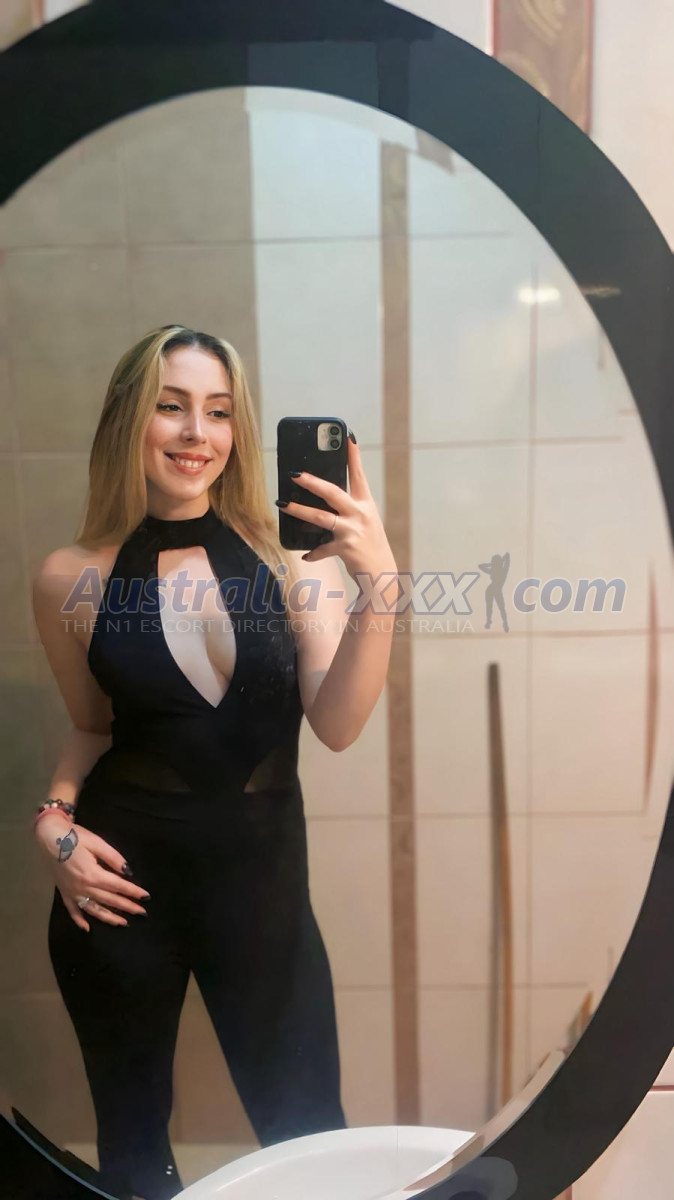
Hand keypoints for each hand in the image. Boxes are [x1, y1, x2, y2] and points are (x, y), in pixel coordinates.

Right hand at [34, 813, 149, 931]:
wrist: (49, 837)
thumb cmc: (75, 837)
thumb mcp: (97, 843)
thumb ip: (113, 858)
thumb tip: (128, 872)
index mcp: (93, 874)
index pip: (118, 886)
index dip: (133, 892)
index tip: (146, 897)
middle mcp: (83, 888)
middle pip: (109, 900)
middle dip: (127, 907)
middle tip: (142, 913)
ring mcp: (72, 893)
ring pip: (94, 910)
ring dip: (109, 918)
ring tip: (123, 923)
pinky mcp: (63, 893)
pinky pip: (72, 911)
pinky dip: (79, 920)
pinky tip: (87, 928)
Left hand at [279, 433, 395, 579]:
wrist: (382, 575)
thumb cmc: (370, 546)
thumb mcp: (364, 523)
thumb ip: (347, 511)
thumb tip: (320, 499)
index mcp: (366, 505)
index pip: (359, 475)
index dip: (353, 456)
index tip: (348, 437)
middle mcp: (360, 514)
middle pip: (332, 492)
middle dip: (312, 481)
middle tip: (294, 474)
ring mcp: (353, 531)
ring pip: (321, 517)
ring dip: (299, 510)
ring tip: (283, 504)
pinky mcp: (346, 548)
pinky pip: (323, 549)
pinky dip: (313, 552)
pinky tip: (304, 555)